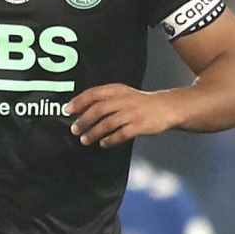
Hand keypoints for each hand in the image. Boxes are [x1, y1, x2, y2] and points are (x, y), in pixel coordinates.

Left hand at [65, 83, 180, 146]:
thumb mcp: (122, 94)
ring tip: (84, 140)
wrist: (167, 107)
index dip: (79, 101)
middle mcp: (124, 100)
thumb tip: (77, 109)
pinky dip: (110, 140)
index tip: (67, 110)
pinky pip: (121, 134)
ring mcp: (132, 113)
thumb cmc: (138, 102)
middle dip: (84, 120)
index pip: (94, 93)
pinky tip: (103, 143)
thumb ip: (103, 99)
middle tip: (74, 129)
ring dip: (94, 133)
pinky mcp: (139, 126)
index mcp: (117, 90)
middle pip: (98, 110)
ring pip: (108, 123)